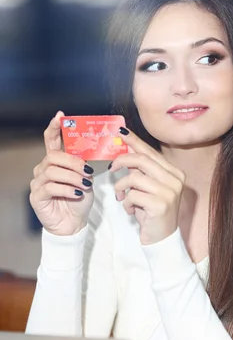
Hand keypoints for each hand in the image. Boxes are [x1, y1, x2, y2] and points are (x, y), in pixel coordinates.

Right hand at [29, 111, 94, 235]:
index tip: (60, 116)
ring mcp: (38, 182)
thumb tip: (90, 154)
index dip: (54, 127)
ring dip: (73, 177)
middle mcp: (43, 169)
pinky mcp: (37, 196)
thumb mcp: (86, 179)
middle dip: (73, 162)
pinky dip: (68, 189)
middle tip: (88, 171)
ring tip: (85, 186)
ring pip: (53, 171)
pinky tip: (78, 194)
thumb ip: (84, 165)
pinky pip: (51, 187)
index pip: (50, 140)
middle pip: (54, 156)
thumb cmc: (79, 199)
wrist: (74, 223)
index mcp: (55, 162)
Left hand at [109, 127, 184, 244]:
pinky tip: (130, 210)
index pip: (150, 152)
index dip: (134, 141)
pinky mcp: (160, 205)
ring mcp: (169, 192)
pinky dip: (126, 202)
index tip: (120, 132)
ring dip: (121, 187)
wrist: (161, 239)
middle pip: (142, 160)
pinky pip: (132, 195)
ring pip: (134, 178)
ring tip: (121, 197)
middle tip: (111, 169)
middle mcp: (175, 180)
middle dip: (121, 161)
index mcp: (174, 173)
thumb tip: (125, 149)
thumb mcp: (148, 188)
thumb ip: (140, 171)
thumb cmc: (152, 212)